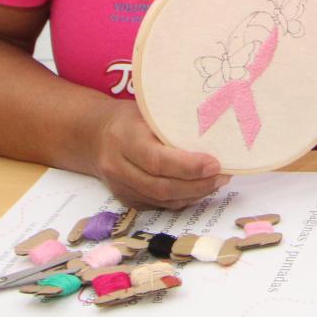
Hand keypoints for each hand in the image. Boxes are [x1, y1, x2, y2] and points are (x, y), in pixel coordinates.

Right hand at [88, 101, 223, 209]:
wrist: (93, 136)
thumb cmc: (129, 118)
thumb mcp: (147, 110)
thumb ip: (172, 121)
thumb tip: (216, 127)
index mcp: (124, 139)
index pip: (157, 160)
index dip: (188, 166)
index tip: (215, 164)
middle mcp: (118, 167)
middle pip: (161, 186)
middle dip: (197, 185)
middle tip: (223, 176)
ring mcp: (120, 187)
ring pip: (162, 200)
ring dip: (194, 194)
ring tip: (218, 182)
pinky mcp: (127, 199)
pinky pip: (159, 205)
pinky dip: (183, 199)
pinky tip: (200, 189)